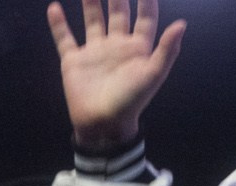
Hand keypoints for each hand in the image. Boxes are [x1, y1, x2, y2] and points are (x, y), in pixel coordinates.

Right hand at [46, 1, 186, 151]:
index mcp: (137, 47)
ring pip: (93, 20)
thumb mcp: (153, 75)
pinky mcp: (73, 61)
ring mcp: (94, 51)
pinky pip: (65, 38)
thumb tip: (181, 23)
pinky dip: (58, 24)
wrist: (102, 123)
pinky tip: (54, 8)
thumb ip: (167, 50)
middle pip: (118, 12)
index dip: (147, 0)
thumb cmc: (131, 101)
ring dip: (91, 3)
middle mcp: (116, 44)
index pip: (145, 16)